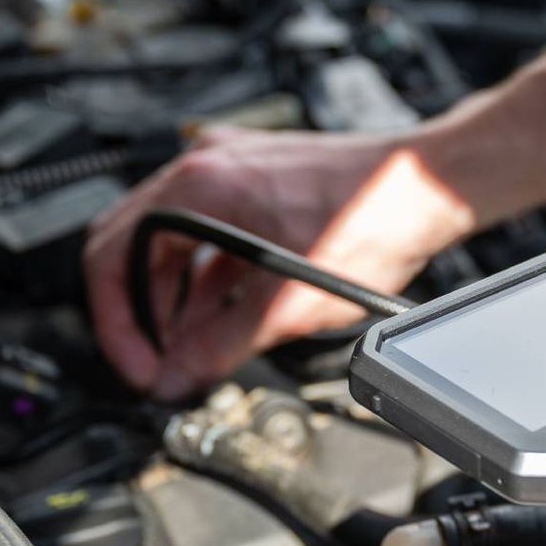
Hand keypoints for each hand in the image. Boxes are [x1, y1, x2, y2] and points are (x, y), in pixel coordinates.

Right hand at [83, 128, 473, 397]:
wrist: (431, 185)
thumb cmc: (375, 215)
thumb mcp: (287, 302)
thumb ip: (220, 346)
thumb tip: (175, 378)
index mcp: (199, 185)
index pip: (113, 257)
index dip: (119, 323)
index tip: (139, 365)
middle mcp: (207, 166)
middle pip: (135, 249)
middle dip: (144, 315)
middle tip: (160, 366)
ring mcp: (233, 172)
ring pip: (175, 247)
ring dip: (178, 303)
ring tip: (195, 355)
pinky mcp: (259, 186)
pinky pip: (211, 238)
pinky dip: (210, 282)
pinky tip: (224, 323)